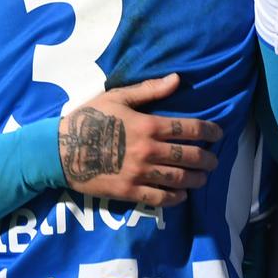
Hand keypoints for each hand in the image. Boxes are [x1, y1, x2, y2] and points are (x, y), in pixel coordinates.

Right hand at [57, 74, 221, 207]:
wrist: (59, 150)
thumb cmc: (88, 119)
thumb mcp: (117, 97)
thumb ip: (149, 90)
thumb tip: (177, 79)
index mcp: (148, 125)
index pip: (188, 129)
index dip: (208, 131)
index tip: (219, 133)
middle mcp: (148, 150)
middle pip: (188, 156)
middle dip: (207, 158)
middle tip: (214, 160)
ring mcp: (139, 173)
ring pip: (178, 179)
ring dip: (196, 179)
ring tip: (203, 178)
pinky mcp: (128, 192)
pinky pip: (158, 198)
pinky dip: (175, 198)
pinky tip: (182, 195)